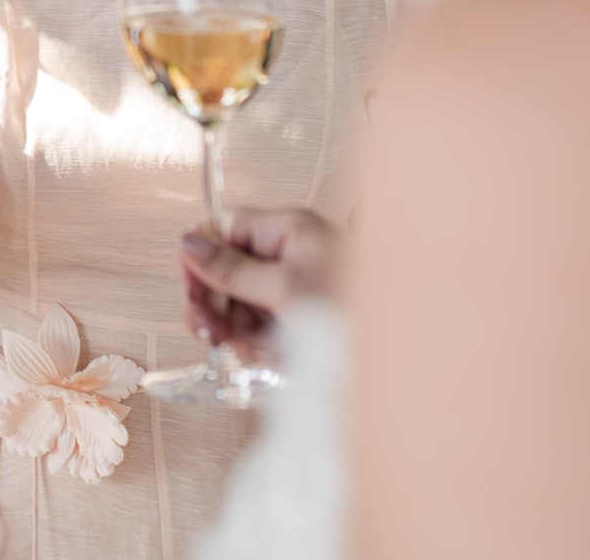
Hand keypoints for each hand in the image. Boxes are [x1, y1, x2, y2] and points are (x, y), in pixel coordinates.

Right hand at [180, 208, 340, 358]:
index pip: (222, 228)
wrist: (403, 353)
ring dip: (242, 335)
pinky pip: (258, 334)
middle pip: (224, 273)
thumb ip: (232, 269)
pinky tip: (280, 361)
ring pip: (237, 310)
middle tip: (212, 335)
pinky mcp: (294, 324)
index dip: (199, 256)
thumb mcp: (287, 287)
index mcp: (285, 230)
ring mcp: (288, 291)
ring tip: (266, 352)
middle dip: (216, 306)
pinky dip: (263, 350)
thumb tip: (186, 243)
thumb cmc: (352, 307)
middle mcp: (285, 256)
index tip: (191, 291)